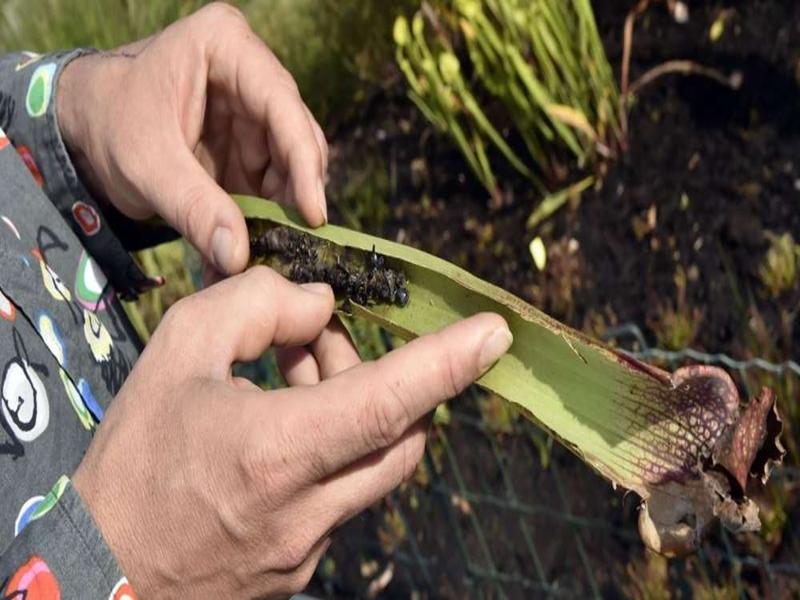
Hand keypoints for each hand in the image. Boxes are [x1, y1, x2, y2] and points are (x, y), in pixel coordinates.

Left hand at [56, 3, 327, 275]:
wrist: (85, 125)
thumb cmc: (109, 125)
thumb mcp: (146, 165)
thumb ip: (193, 208)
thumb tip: (237, 258)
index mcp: (225, 46)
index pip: (281, 105)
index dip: (303, 162)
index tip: (314, 214)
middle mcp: (251, 71)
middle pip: (296, 135)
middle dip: (296, 191)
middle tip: (296, 241)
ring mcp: (253, 106)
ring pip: (292, 161)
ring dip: (284, 207)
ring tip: (275, 247)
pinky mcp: (250, 139)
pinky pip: (274, 178)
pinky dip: (269, 212)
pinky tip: (262, 240)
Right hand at [72, 266, 511, 597]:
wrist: (95, 577)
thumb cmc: (130, 463)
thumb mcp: (174, 355)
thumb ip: (252, 309)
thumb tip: (319, 306)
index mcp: (275, 454)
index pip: (386, 402)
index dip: (447, 363)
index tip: (496, 335)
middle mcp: (307, 510)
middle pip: (397, 435)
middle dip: (382, 378)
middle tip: (317, 344)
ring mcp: (310, 548)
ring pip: (375, 466)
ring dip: (356, 411)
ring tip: (291, 377)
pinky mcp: (302, 567)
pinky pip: (342, 498)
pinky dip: (331, 452)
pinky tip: (280, 433)